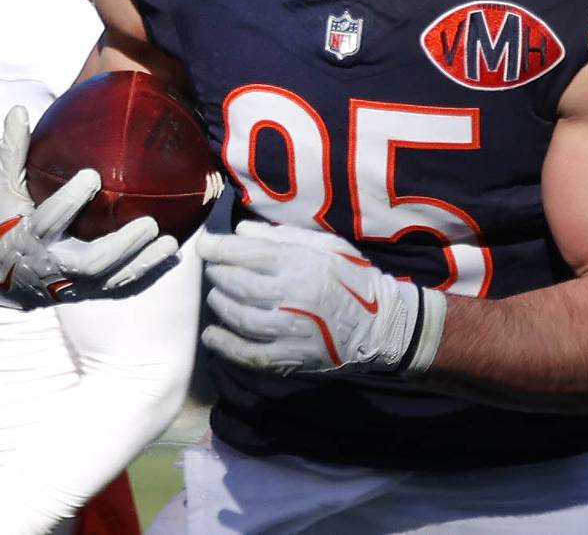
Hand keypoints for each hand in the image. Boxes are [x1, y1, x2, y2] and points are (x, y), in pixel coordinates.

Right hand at [0, 106, 177, 308]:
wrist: (4, 276)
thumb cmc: (5, 220)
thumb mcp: (0, 188)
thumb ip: (11, 152)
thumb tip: (19, 110)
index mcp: (30, 237)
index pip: (50, 220)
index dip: (70, 201)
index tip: (92, 176)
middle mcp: (54, 265)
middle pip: (91, 261)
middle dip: (121, 244)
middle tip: (148, 222)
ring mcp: (75, 284)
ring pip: (113, 278)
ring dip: (143, 261)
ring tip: (168, 241)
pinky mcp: (90, 292)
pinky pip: (123, 287)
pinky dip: (148, 273)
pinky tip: (172, 254)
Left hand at [196, 221, 445, 375]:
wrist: (383, 324)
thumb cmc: (352, 278)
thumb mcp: (324, 245)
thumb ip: (281, 236)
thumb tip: (240, 230)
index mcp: (298, 263)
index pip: (244, 252)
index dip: (216, 248)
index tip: (204, 245)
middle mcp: (290, 296)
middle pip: (236, 283)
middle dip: (218, 274)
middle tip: (214, 270)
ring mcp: (289, 330)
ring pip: (238, 316)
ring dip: (220, 304)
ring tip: (216, 296)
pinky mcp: (290, 358)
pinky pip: (249, 354)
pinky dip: (225, 345)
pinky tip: (212, 335)